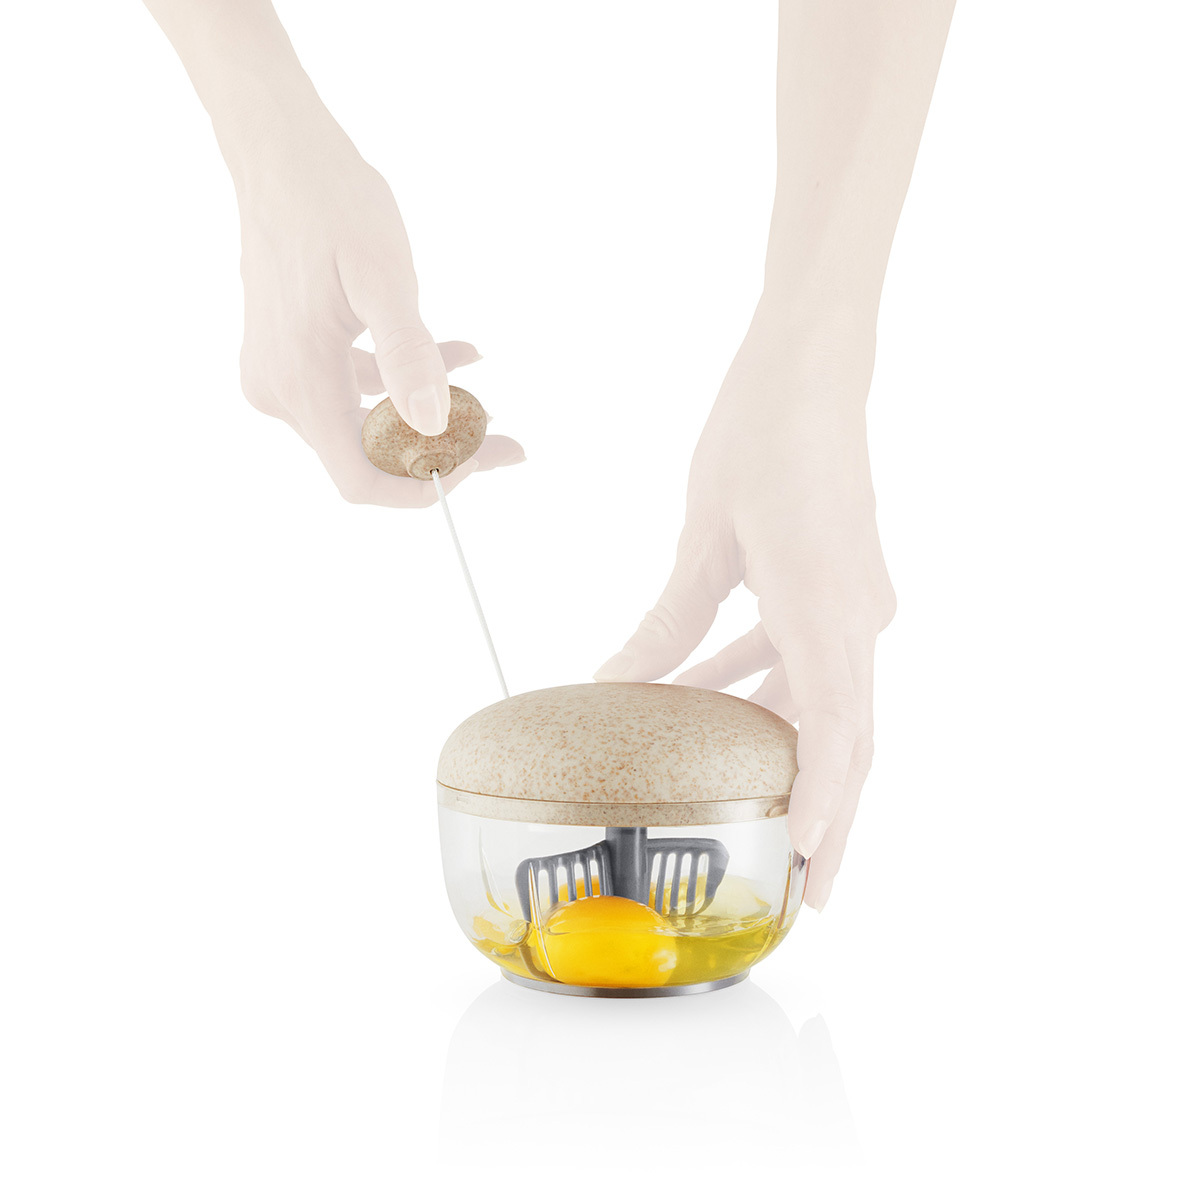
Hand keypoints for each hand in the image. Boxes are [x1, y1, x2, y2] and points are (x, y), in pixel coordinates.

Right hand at [234, 130, 522, 505]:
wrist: (280, 153)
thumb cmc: (332, 202)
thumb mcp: (382, 276)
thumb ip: (407, 354)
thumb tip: (434, 424)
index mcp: (301, 380)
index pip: (361, 479)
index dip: (419, 485)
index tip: (475, 464)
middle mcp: (281, 392)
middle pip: (368, 456)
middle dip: (440, 451)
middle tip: (508, 442)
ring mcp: (281, 377)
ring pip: (367, 424)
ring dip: (430, 416)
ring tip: (488, 398)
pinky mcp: (291, 357)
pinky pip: (355, 389)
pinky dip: (404, 383)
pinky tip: (458, 356)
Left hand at [595, 315, 895, 909]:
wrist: (811, 365)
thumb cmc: (761, 436)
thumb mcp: (705, 539)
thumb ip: (669, 623)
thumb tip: (615, 684)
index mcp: (826, 609)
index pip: (835, 733)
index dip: (824, 804)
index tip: (807, 862)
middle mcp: (857, 617)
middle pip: (848, 738)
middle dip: (830, 813)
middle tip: (811, 885)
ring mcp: (858, 602)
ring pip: (828, 702)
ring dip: (789, 750)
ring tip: (746, 800)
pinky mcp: (844, 585)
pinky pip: (810, 658)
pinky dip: (768, 687)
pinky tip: (710, 695)